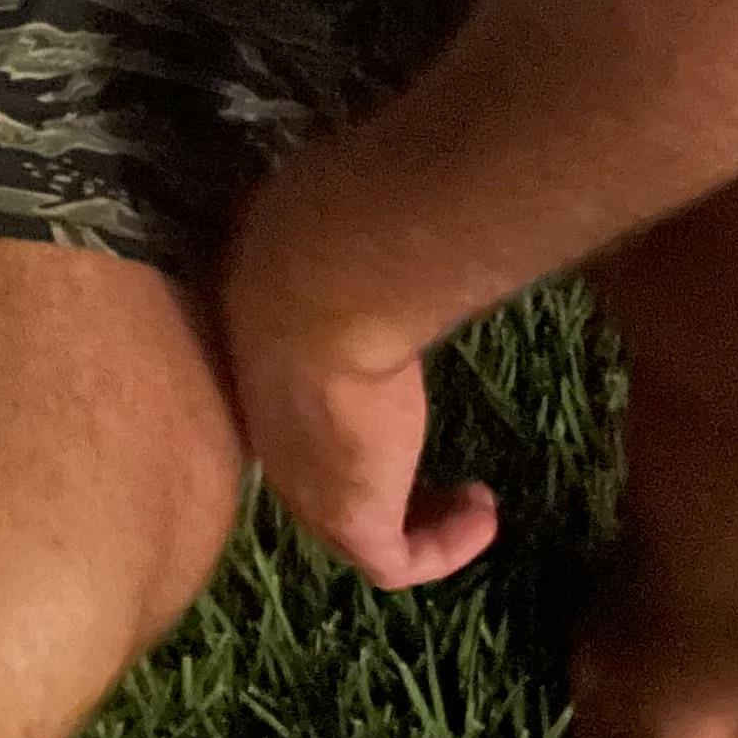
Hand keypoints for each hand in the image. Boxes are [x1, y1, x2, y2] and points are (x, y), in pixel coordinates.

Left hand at [219, 179, 497, 591]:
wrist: (318, 278)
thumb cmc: (307, 236)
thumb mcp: (312, 229)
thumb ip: (329, 223)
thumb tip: (352, 176)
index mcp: (252, 367)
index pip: (284, 406)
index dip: (330, 409)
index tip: (376, 394)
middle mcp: (272, 435)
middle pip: (315, 473)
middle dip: (367, 471)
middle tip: (418, 461)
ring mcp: (308, 485)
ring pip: (358, 525)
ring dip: (415, 515)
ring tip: (467, 497)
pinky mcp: (355, 520)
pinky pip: (397, 561)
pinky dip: (443, 546)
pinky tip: (484, 511)